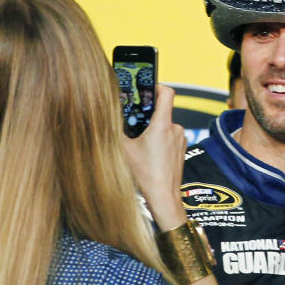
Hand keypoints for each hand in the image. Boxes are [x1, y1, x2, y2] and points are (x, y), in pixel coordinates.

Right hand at [122, 84, 186, 229]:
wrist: (164, 198)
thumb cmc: (146, 176)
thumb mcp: (123, 151)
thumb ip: (115, 131)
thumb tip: (103, 118)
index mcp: (163, 125)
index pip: (167, 92)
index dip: (156, 86)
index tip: (145, 89)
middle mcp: (175, 129)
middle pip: (161, 111)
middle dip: (147, 115)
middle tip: (133, 123)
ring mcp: (180, 140)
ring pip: (164, 126)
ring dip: (152, 130)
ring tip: (139, 143)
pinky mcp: (181, 151)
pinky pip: (169, 138)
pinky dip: (159, 141)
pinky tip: (148, 154)